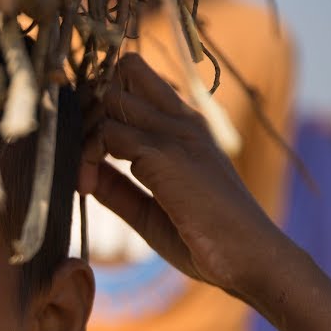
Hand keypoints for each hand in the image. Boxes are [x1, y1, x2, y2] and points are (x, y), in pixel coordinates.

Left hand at [78, 53, 286, 301]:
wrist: (250, 258)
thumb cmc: (206, 238)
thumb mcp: (149, 209)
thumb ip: (117, 186)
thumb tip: (83, 171)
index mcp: (185, 127)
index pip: (137, 80)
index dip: (102, 101)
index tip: (87, 143)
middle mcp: (183, 119)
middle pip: (124, 71)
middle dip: (90, 104)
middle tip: (80, 149)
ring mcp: (176, 132)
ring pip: (111, 97)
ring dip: (85, 132)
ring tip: (84, 176)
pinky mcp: (166, 153)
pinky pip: (108, 132)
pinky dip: (87, 156)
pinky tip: (87, 187)